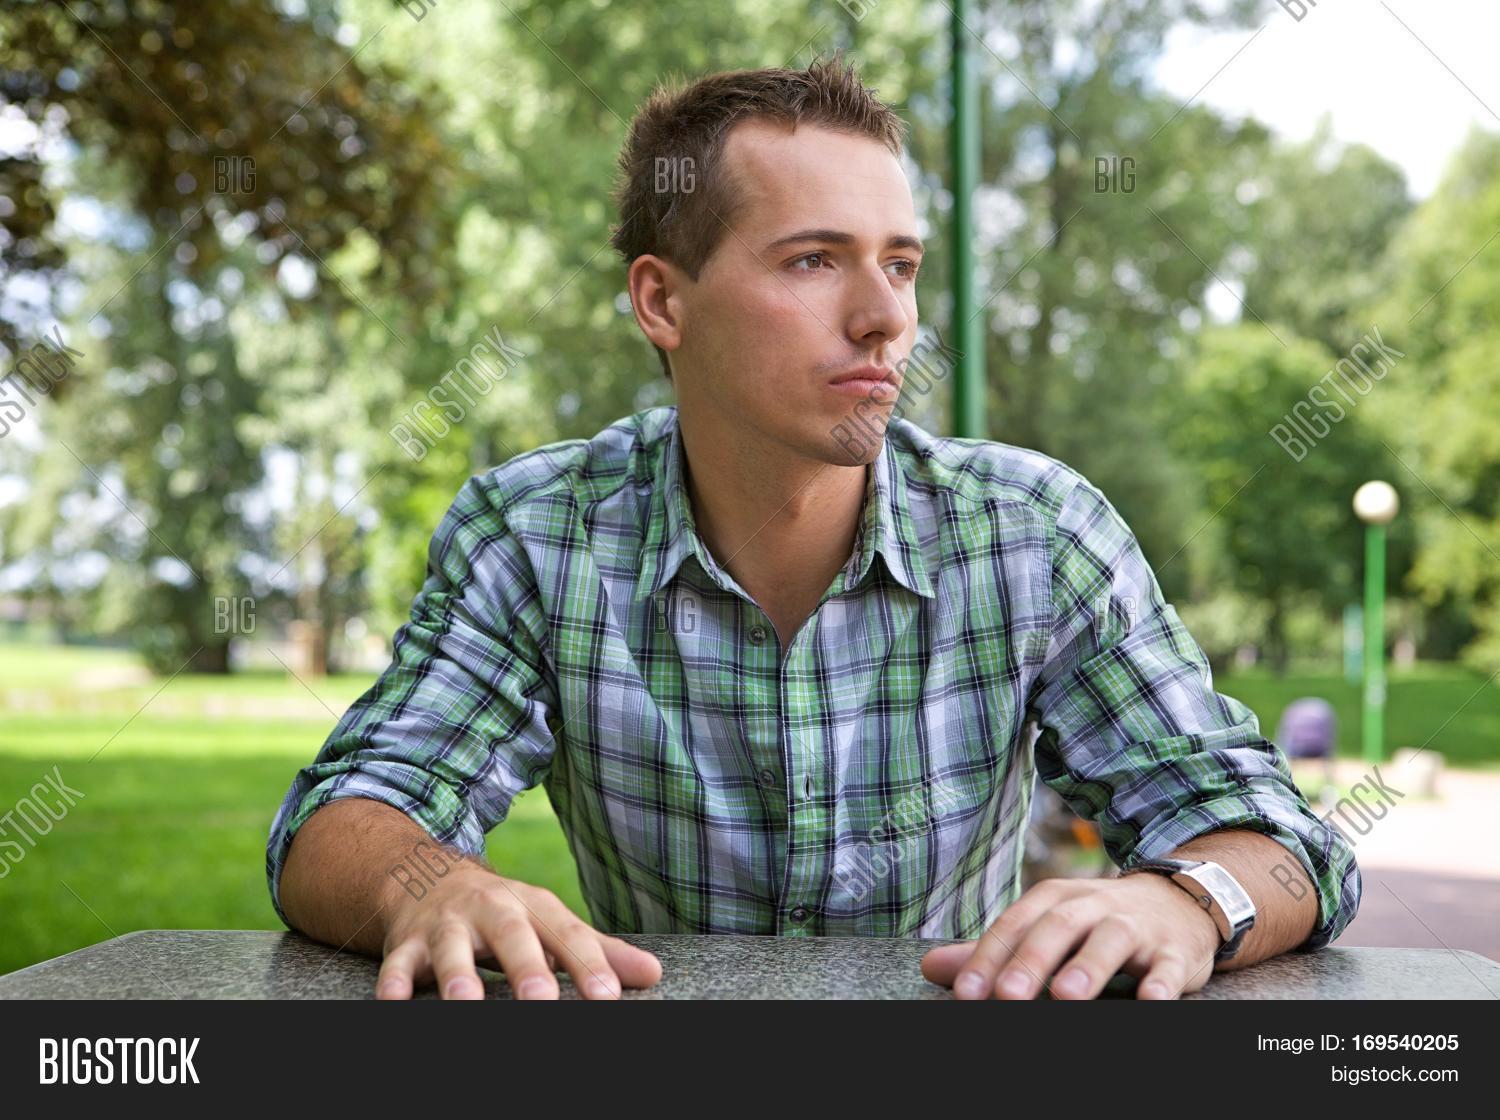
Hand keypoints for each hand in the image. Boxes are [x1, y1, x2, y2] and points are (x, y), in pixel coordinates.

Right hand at [375, 862, 661, 999]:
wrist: (427, 877)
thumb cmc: (503, 912)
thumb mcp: (548, 922)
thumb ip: (596, 951)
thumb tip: (652, 974)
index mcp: (533, 907)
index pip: (567, 935)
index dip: (588, 965)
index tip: (607, 998)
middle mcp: (490, 910)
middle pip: (511, 935)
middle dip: (526, 968)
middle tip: (541, 1001)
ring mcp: (446, 925)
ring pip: (450, 948)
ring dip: (456, 976)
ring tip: (466, 1005)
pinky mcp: (406, 943)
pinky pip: (397, 963)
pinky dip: (393, 982)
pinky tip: (393, 1002)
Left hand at [920, 873, 1221, 999]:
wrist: (1176, 902)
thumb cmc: (1095, 922)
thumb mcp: (1045, 926)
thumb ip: (995, 950)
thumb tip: (930, 967)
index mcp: (1054, 898)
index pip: (1014, 925)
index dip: (989, 958)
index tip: (965, 994)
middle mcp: (1093, 905)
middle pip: (1057, 927)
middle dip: (1032, 962)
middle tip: (1007, 996)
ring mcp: (1135, 926)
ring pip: (1110, 941)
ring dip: (1088, 967)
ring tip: (1067, 997)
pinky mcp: (1174, 951)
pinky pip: (1168, 966)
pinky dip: (1161, 983)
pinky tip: (1152, 1001)